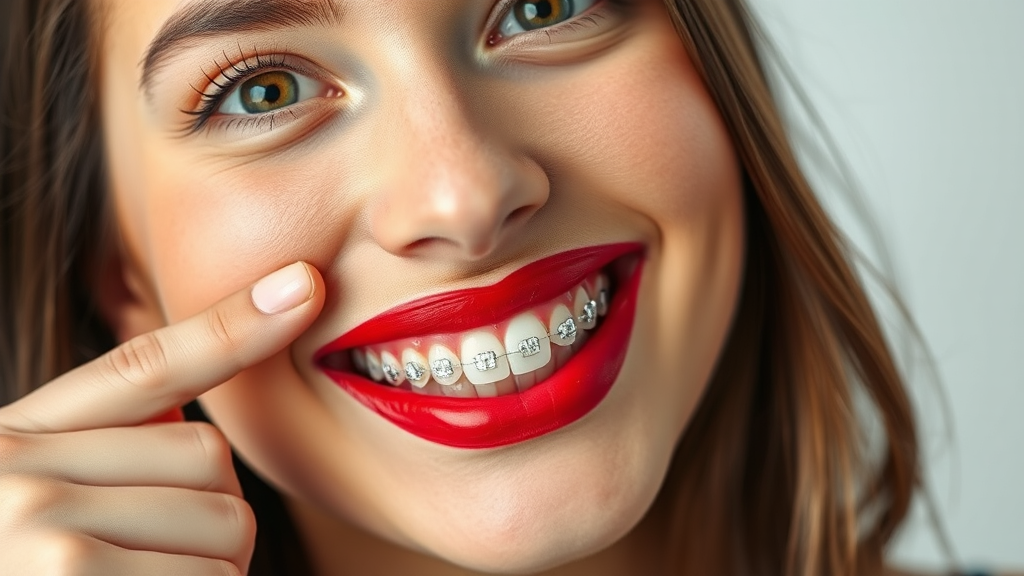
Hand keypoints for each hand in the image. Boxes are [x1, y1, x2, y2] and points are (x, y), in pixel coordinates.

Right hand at [0, 262, 323, 574]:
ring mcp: (42, 531)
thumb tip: (194, 432)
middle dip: (213, 521)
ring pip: (224, 527)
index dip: (233, 324)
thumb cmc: (15, 560)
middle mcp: (20, 471)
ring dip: (211, 573)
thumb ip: (92, 457)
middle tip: (153, 565)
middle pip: (210, 461)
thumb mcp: (21, 496)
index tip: (305, 283)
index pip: (145, 367)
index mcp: (12, 439)